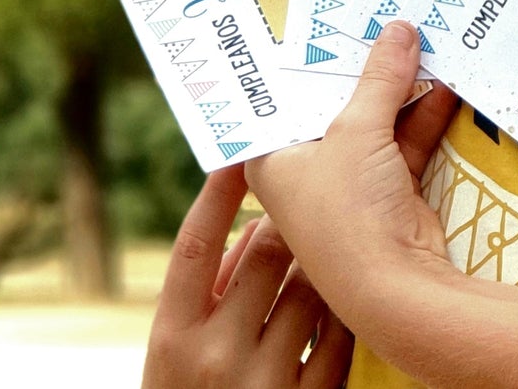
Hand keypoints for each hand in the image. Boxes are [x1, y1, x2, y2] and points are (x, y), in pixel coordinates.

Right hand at [142, 164, 351, 388]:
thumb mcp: (177, 353)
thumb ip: (209, 290)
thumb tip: (254, 226)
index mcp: (171, 338)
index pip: (195, 245)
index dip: (217, 194)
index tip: (239, 152)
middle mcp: (215, 358)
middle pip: (268, 253)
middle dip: (290, 220)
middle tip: (304, 201)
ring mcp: (263, 385)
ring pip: (313, 287)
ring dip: (324, 260)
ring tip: (330, 247)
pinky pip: (340, 337)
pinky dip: (344, 309)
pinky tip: (346, 297)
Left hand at [245, 21, 460, 335]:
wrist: (396, 290)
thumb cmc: (347, 208)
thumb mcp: (357, 129)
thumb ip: (380, 77)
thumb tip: (399, 28)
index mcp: (274, 158)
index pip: (285, 95)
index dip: (305, 57)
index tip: (325, 16)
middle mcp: (307, 169)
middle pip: (334, 103)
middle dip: (362, 66)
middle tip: (381, 16)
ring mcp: (350, 182)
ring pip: (375, 119)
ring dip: (400, 86)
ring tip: (422, 38)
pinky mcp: (390, 192)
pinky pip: (404, 140)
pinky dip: (423, 114)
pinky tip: (445, 80)